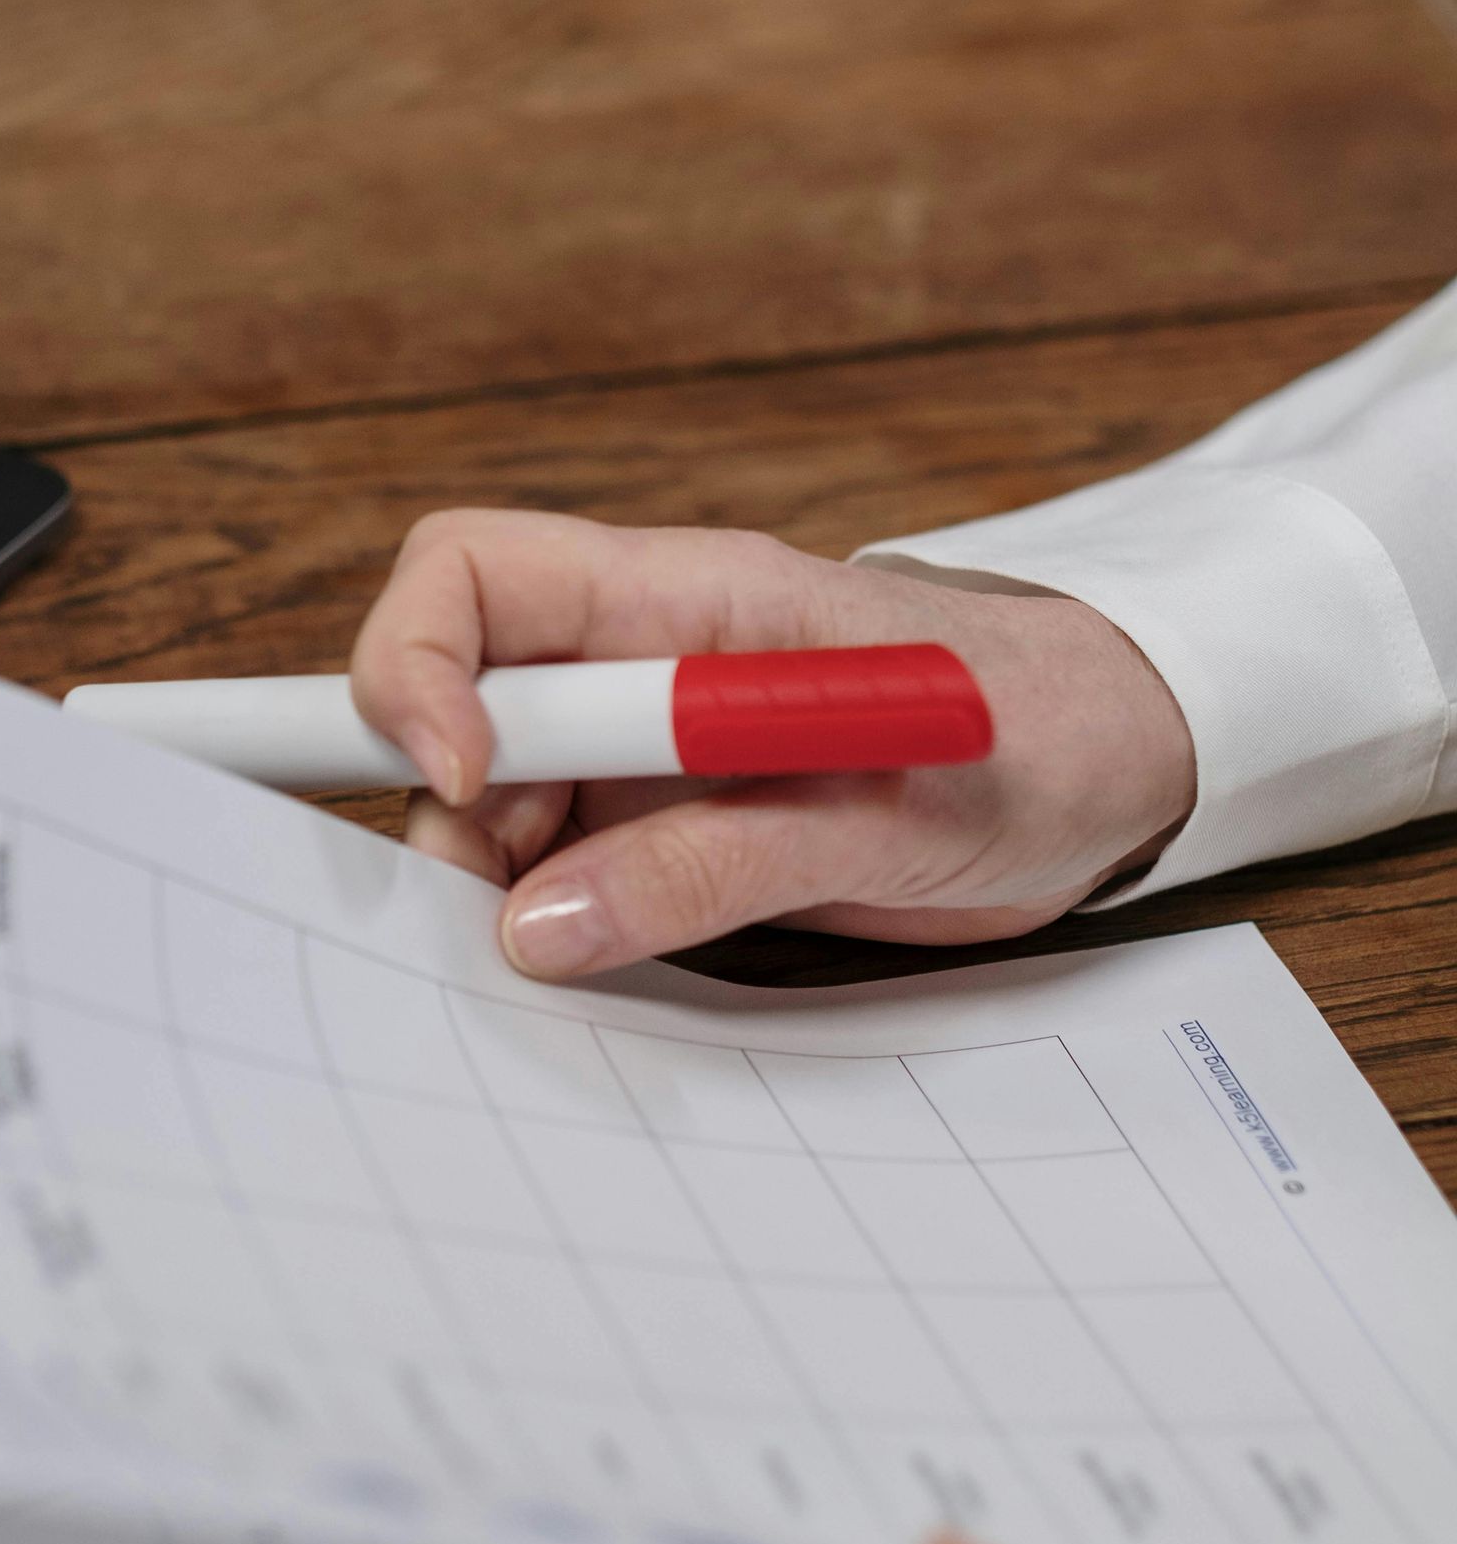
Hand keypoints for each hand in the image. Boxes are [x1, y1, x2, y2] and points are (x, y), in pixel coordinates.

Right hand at [347, 510, 1193, 976]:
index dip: (421, 666)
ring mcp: (646, 747)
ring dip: (500, 890)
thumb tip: (537, 927)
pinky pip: (560, 874)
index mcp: (688, 597)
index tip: (467, 787)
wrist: (1123, 764)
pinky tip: (612, 971)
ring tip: (585, 963)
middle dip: (454, 819)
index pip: (474, 573)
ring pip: (494, 805)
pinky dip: (555, 931)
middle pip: (458, 704)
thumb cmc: (1035, 738)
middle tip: (510, 931)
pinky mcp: (667, 827)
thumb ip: (716, 862)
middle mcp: (641, 660)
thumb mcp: (892, 813)